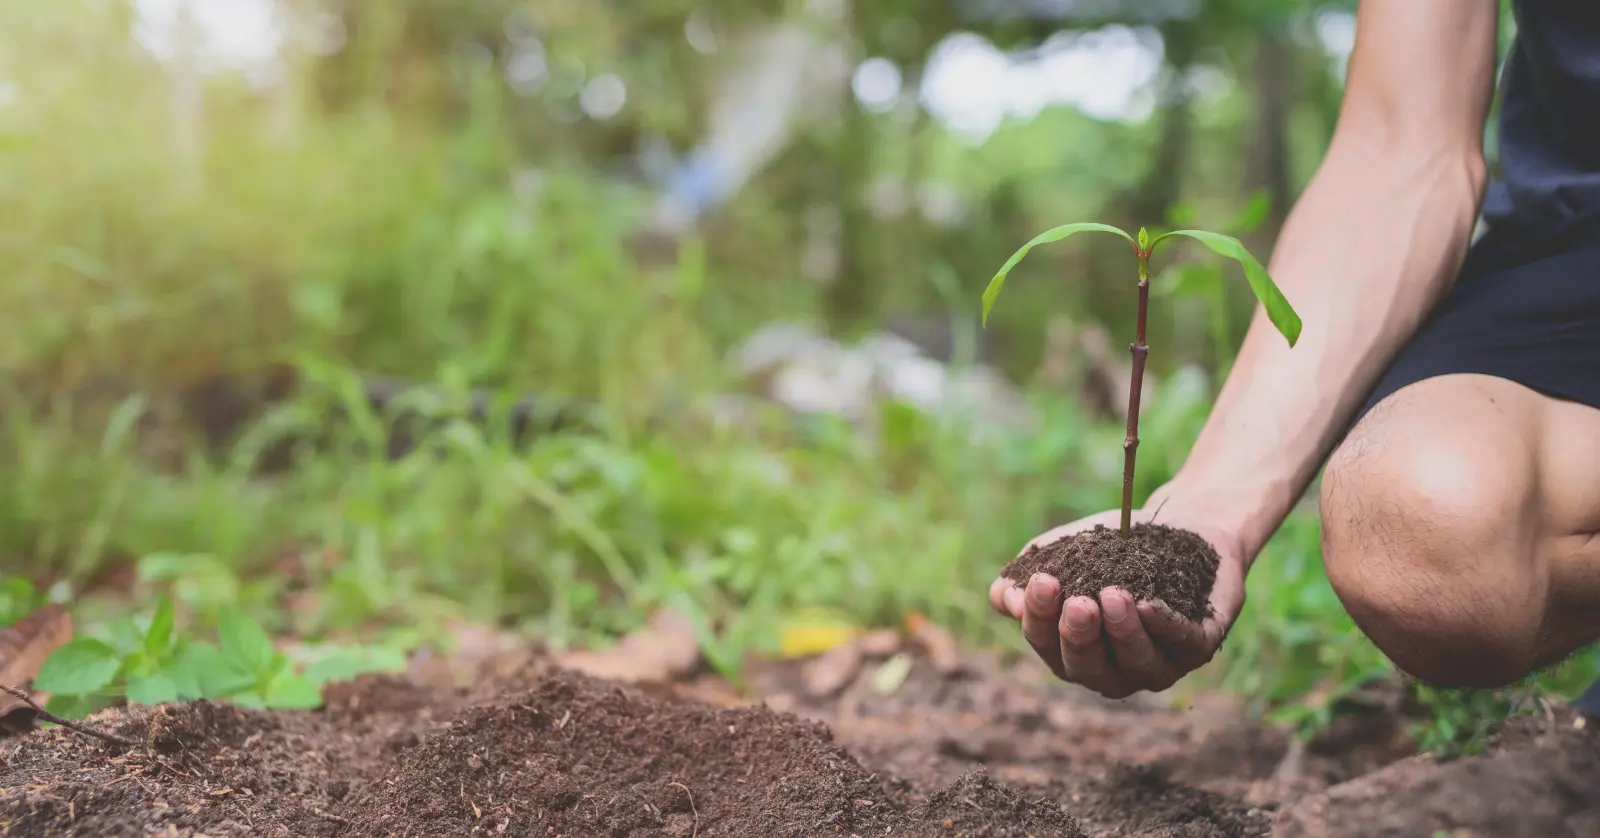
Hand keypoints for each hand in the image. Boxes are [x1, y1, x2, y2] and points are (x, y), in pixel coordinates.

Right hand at [987, 504, 1247, 698]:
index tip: (1042, 582)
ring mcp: (1159, 663)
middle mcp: (1114, 668)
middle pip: (1088, 667)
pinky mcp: (1200, 646)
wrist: (1181, 524)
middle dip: (1080, 637)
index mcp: (1074, 650)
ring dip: (1123, 633)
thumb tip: (1004, 597)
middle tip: (1078, 603)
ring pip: (1137, 663)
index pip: (1047, 643)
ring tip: (1114, 596)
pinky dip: (1165, 626)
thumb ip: (1032, 574)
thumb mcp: (1066, 553)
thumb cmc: (1115, 547)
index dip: (1040, 618)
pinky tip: (1149, 604)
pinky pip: (1183, 644)